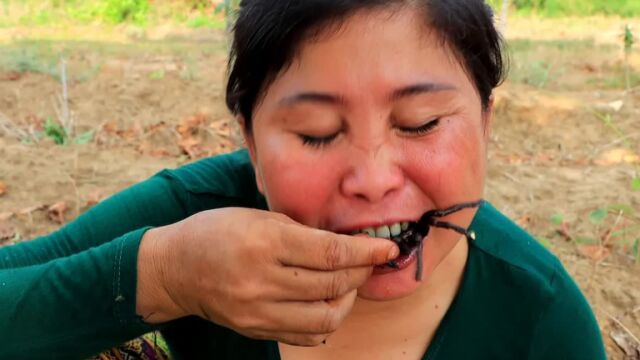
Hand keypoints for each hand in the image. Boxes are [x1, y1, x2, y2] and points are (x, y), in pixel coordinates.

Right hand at [137, 208, 397, 345]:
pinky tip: (327, 302)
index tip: (388, 249)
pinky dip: (326, 321)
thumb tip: (346, 242)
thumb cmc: (216, 232)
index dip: (366, 251)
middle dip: (361, 272)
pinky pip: (307, 335)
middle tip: (369, 261)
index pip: (331, 253)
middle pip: (333, 285)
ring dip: (347, 299)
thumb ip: (302, 231)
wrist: (175, 268)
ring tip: (348, 283)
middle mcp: (262, 281)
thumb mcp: (258, 216)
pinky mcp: (255, 330)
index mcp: (265, 243)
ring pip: (325, 317)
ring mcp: (258, 312)